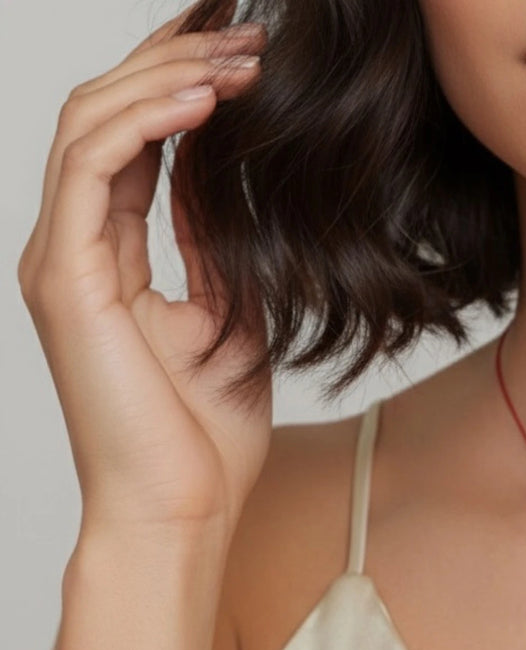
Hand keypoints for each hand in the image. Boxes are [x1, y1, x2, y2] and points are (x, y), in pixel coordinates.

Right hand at [17, 1, 272, 538]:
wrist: (181, 510)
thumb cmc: (202, 438)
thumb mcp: (231, 321)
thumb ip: (215, 248)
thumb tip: (224, 180)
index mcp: (109, 259)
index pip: (136, 145)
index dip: (184, 88)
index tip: (247, 56)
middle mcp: (75, 248)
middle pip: (111, 117)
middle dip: (177, 62)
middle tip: (247, 31)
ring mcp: (61, 259)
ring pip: (95, 125)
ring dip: (169, 79)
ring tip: (241, 57)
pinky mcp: (65, 277)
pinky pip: (93, 167)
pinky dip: (146, 124)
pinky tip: (206, 103)